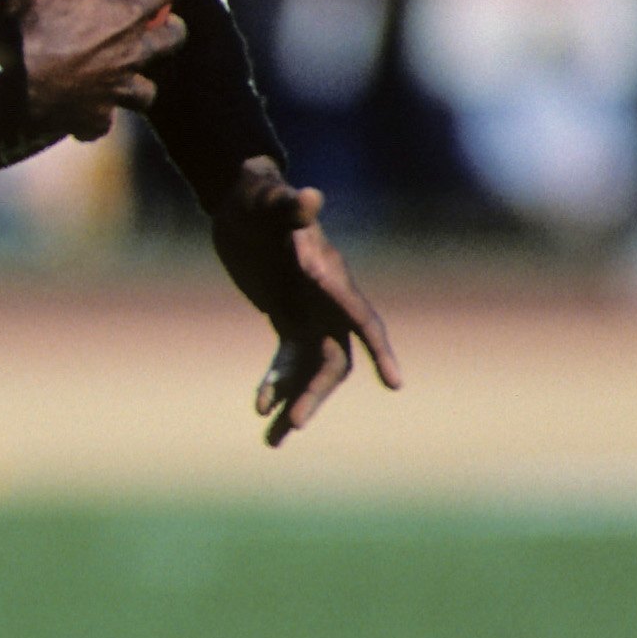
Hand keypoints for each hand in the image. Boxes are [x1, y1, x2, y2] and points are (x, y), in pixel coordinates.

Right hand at [0, 0, 186, 145]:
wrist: (8, 80)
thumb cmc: (28, 24)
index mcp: (124, 18)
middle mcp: (128, 56)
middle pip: (168, 45)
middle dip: (173, 34)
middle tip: (168, 27)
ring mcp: (111, 92)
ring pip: (144, 93)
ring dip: (140, 85)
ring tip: (132, 80)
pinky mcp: (88, 119)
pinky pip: (98, 126)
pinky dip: (94, 121)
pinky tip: (86, 119)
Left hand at [208, 158, 402, 445]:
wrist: (240, 200)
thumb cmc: (256, 195)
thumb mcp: (264, 198)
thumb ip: (286, 204)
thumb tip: (308, 196)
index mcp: (329, 277)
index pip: (362, 318)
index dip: (380, 350)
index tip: (396, 383)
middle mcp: (326, 301)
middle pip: (333, 359)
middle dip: (316, 393)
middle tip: (294, 425)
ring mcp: (309, 311)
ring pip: (313, 370)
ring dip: (295, 403)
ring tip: (272, 442)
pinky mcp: (287, 317)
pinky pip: (288, 362)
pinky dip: (276, 384)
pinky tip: (259, 407)